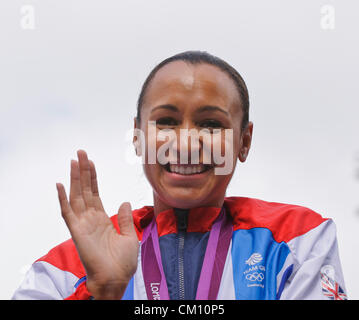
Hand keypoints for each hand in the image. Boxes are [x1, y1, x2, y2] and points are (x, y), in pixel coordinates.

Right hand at [56, 150, 138, 299]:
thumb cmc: (122, 261)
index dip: (93, 177)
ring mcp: (83, 223)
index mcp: (102, 218)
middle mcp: (90, 218)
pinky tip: (60, 184)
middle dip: (83, 171)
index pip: (95, 192)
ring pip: (77, 195)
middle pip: (85, 189)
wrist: (117, 278)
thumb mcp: (129, 235)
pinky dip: (62, 199)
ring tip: (74, 160)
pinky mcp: (77, 231)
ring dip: (74, 178)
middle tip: (81, 152)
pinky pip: (67, 213)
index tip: (91, 162)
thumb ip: (125, 218)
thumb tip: (125, 201)